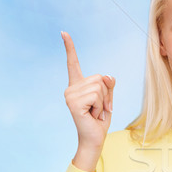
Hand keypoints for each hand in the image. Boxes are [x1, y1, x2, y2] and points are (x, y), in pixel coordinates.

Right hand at [62, 31, 114, 170]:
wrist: (95, 138)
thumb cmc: (100, 119)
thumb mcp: (108, 99)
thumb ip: (108, 85)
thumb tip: (107, 76)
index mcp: (77, 85)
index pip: (73, 63)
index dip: (70, 48)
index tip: (64, 33)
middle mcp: (71, 88)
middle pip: (99, 78)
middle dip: (106, 94)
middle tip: (100, 108)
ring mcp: (70, 95)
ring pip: (99, 87)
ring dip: (104, 102)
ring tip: (96, 112)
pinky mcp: (73, 103)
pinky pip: (96, 96)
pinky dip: (101, 106)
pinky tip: (93, 115)